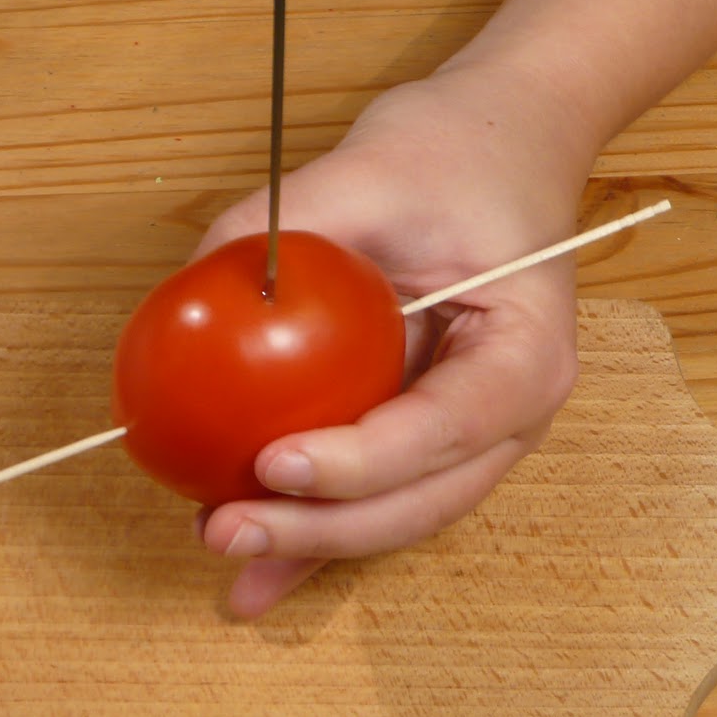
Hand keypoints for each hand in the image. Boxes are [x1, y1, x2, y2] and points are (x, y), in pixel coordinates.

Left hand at [190, 60, 597, 616]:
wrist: (499, 149)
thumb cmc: (454, 153)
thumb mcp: (369, 169)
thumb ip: (288, 227)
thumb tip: (190, 293)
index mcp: (526, 352)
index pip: (444, 427)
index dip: (361, 462)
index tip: (273, 463)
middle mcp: (513, 414)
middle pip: (421, 498)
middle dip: (321, 530)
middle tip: (225, 530)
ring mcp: (476, 435)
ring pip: (397, 514)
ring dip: (311, 545)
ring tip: (225, 552)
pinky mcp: (429, 435)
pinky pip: (373, 493)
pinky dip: (315, 525)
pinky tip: (255, 567)